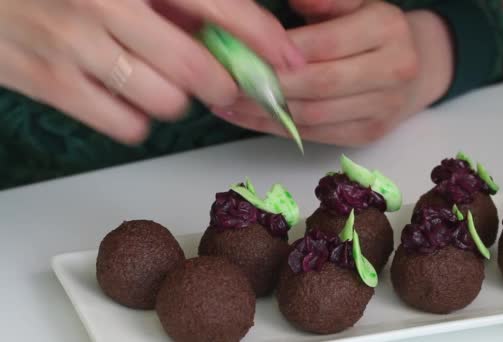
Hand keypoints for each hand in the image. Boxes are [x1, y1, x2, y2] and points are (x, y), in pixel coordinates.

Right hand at [0, 0, 303, 143]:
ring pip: (168, 102)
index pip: (216, 3)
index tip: (287, 59)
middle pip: (198, 69)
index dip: (261, 36)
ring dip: (178, 99)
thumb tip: (228, 32)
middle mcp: (105, 4)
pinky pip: (128, 125)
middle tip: (223, 83)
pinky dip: (140, 118)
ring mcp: (74, 46)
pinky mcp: (51, 84)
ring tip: (160, 80)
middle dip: (223, 84)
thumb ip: (177, 0)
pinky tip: (130, 95)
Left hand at [213, 0, 453, 145]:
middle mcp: (393, 69)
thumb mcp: (352, 3)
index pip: (324, 43)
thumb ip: (324, 1)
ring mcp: (384, 107)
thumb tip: (288, 5)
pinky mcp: (370, 133)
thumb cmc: (370, 29)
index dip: (279, 52)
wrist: (414, 65)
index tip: (240, 53)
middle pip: (319, 83)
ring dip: (265, 112)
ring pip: (314, 114)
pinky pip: (316, 134)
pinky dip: (278, 128)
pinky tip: (249, 117)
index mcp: (387, 27)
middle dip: (268, 85)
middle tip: (226, 82)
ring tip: (227, 102)